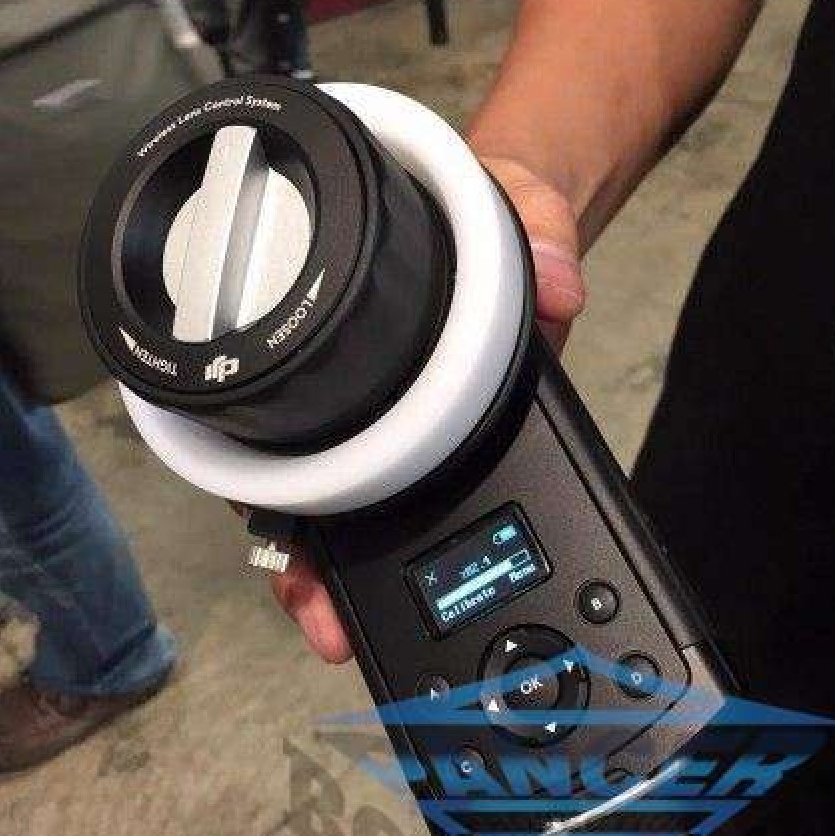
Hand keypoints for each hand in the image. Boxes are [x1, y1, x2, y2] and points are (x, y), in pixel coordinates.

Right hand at [269, 156, 582, 663]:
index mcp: (364, 350)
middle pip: (311, 491)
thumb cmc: (491, 208)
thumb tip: (559, 287)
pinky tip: (443, 590)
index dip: (275, 493)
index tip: (285, 549)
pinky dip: (421, 554)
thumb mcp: (513, 202)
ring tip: (364, 632)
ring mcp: (410, 431)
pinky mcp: (453, 449)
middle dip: (310, 566)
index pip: (288, 425)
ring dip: (355, 576)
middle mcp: (372, 399)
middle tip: (325, 625)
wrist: (532, 229)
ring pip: (359, 517)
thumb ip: (537, 228)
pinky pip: (423, 507)